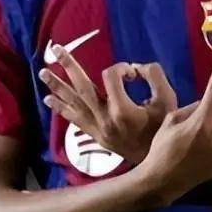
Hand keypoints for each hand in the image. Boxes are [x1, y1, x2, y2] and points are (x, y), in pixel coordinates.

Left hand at [39, 46, 175, 164]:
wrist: (159, 161)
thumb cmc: (164, 129)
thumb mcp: (168, 99)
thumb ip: (154, 76)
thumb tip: (135, 67)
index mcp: (122, 109)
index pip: (111, 76)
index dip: (121, 68)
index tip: (133, 73)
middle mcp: (105, 118)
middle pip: (83, 87)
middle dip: (69, 67)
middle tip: (56, 49)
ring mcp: (98, 128)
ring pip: (74, 104)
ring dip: (58, 87)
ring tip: (43, 73)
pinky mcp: (96, 135)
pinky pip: (75, 119)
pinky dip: (62, 109)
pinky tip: (50, 99)